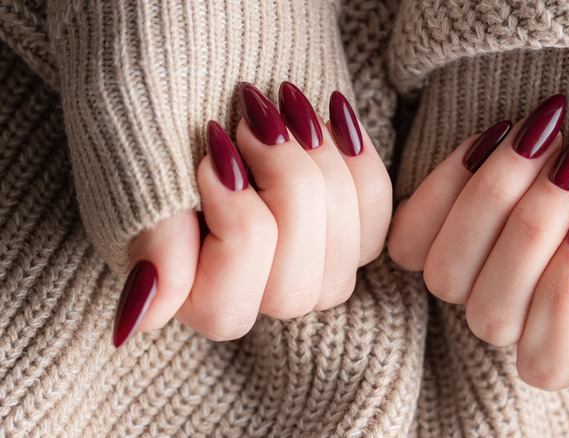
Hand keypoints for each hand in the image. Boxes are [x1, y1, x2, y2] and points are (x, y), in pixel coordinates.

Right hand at [114, 82, 390, 344]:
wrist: (200, 42)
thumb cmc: (157, 96)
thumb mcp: (140, 155)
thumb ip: (148, 235)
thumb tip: (137, 321)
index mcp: (179, 286)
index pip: (224, 307)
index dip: (234, 225)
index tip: (214, 149)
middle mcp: (244, 287)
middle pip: (294, 291)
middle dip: (287, 190)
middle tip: (255, 120)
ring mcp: (298, 261)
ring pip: (343, 260)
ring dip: (322, 172)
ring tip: (288, 107)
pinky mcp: (339, 227)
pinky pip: (375, 221)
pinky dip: (358, 163)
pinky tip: (331, 114)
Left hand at [388, 95, 568, 433]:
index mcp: (564, 334)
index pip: (549, 359)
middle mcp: (505, 314)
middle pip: (493, 315)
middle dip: (536, 230)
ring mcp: (461, 277)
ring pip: (447, 277)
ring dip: (494, 201)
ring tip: (542, 135)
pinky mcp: (422, 235)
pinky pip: (410, 236)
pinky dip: (449, 183)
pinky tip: (492, 135)